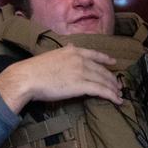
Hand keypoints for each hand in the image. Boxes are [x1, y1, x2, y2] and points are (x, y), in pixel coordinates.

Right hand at [0, 45, 121, 113]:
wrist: (27, 77)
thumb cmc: (35, 69)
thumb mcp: (52, 54)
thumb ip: (64, 53)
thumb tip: (70, 47)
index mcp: (72, 51)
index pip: (94, 54)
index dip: (106, 59)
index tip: (114, 62)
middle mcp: (80, 59)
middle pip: (101, 70)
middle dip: (111, 78)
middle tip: (118, 85)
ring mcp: (81, 72)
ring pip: (103, 80)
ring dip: (113, 88)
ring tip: (119, 94)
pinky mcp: (81, 85)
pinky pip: (101, 90)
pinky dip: (111, 95)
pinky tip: (117, 100)